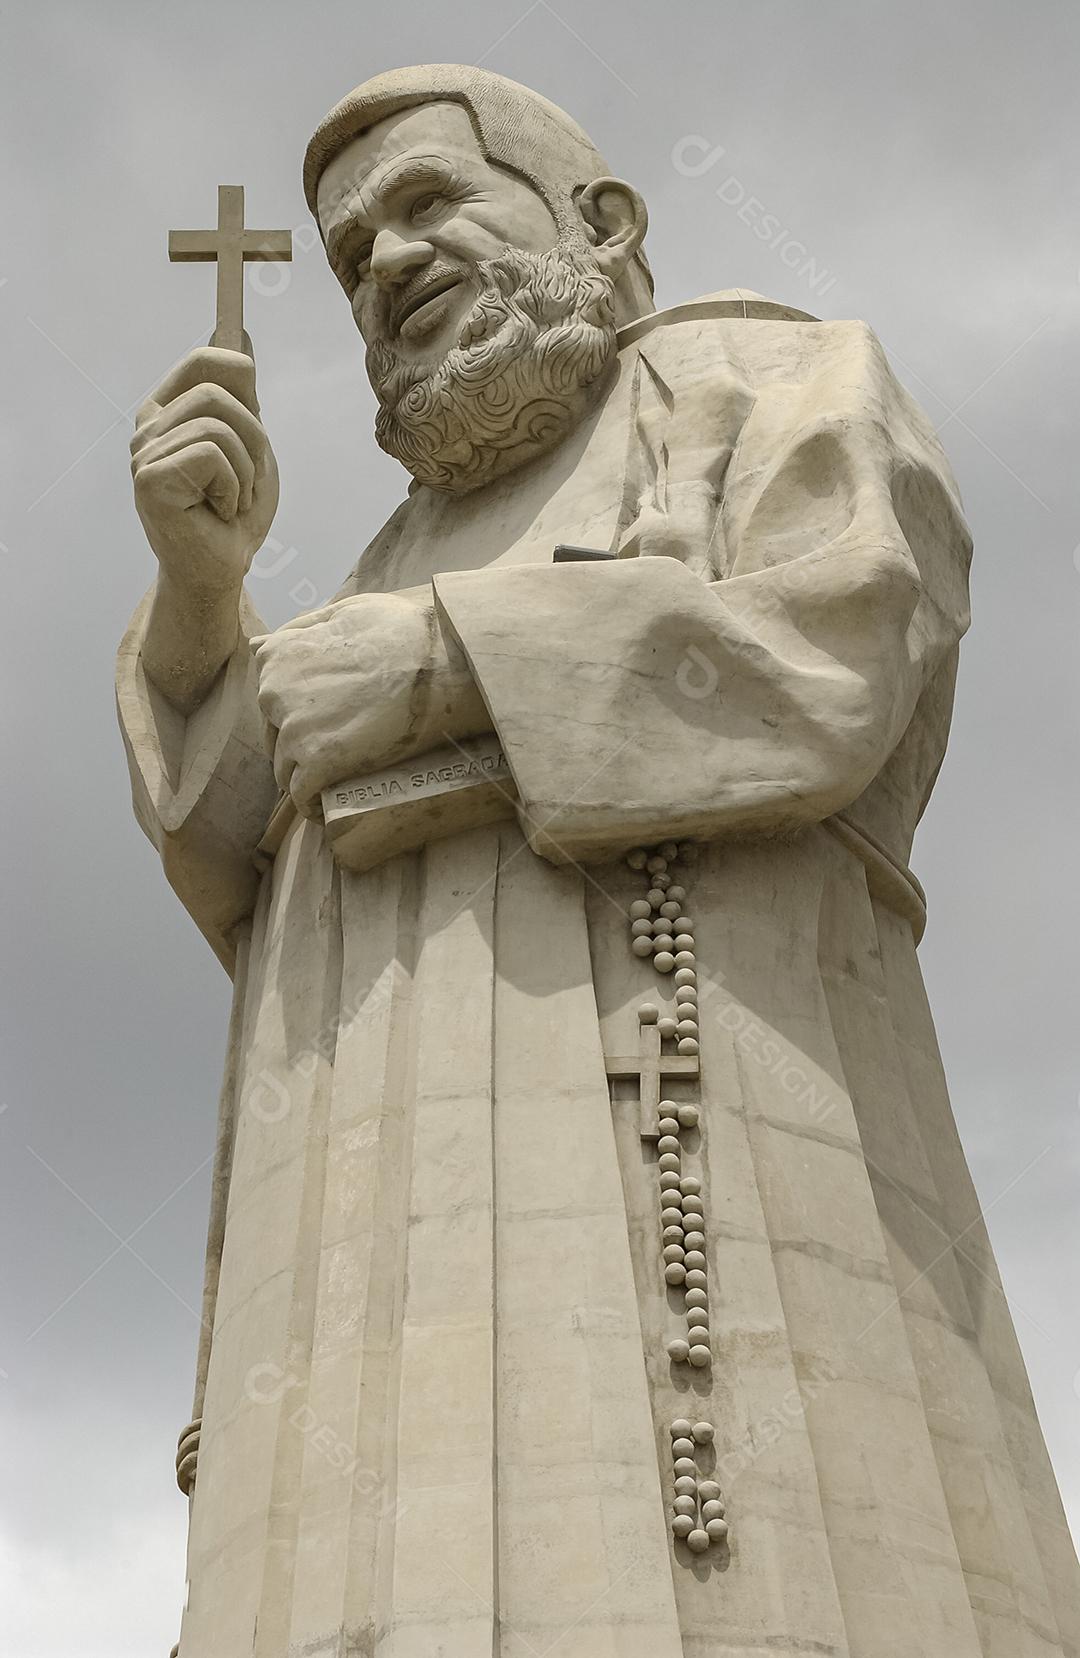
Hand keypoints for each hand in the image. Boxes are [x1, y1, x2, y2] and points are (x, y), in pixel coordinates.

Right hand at [131, 347, 277, 598]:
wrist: (223, 570)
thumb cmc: (234, 514)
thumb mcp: (250, 446)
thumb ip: (242, 398)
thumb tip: (239, 336)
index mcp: (169, 414)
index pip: (204, 362)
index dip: (235, 363)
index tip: (253, 379)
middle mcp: (149, 428)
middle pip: (220, 391)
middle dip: (255, 440)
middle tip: (248, 482)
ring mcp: (144, 453)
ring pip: (219, 425)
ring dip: (246, 471)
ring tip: (232, 501)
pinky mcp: (150, 478)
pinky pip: (212, 454)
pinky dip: (233, 488)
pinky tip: (219, 512)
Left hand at [253, 591, 488, 813]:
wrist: (440, 661)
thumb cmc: (402, 632)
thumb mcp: (344, 612)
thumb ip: (300, 630)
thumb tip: (259, 644)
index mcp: (277, 657)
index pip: (271, 701)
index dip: (295, 716)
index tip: (322, 724)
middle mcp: (274, 693)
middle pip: (276, 736)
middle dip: (298, 748)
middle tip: (336, 753)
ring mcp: (294, 730)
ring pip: (285, 770)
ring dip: (304, 779)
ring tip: (334, 783)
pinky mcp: (318, 763)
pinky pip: (302, 797)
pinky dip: (312, 807)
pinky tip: (326, 811)